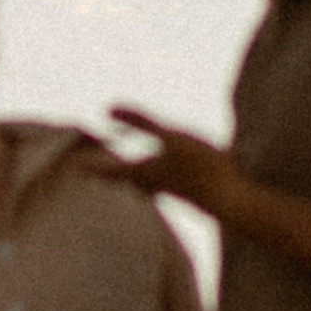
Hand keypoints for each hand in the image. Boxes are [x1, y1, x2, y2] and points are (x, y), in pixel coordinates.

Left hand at [84, 107, 241, 221]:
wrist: (234, 203)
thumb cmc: (200, 167)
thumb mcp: (170, 136)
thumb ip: (139, 122)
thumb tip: (107, 107)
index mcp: (146, 174)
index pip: (112, 169)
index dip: (95, 166)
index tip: (76, 169)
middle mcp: (158, 186)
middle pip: (130, 182)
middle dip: (116, 176)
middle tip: (100, 174)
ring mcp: (179, 193)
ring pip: (152, 186)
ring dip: (142, 180)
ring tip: (135, 178)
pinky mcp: (197, 196)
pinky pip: (175, 187)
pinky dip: (167, 181)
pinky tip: (177, 180)